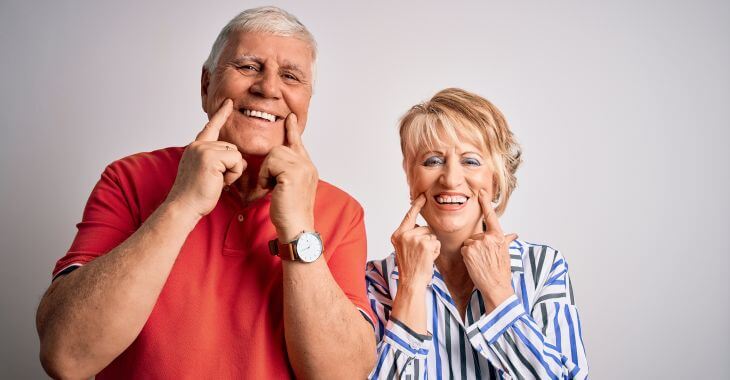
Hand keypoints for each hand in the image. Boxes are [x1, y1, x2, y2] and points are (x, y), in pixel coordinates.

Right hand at [165, 99, 245, 217]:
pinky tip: (220, 182)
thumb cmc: (196, 195)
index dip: (221, 114)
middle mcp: (198, 145)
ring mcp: (203, 150)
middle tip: (217, 180)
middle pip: (231, 147)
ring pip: (235, 154)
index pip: (211, 127)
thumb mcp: (209, 173)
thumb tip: (241, 160)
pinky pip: (236, 161)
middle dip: (231, 166)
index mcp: (196, 147)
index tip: (229, 102)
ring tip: (217, 181)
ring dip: (232, 171)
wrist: (184, 207)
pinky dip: (233, 174)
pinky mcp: (210, 157)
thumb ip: (221, 161)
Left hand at [254, 113, 317, 241]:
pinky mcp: (293, 173)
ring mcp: (303, 168)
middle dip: (269, 165)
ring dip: (266, 171)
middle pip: (280, 148)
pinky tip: (270, 189)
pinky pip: (271, 162)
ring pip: (274, 153)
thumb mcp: (289, 187)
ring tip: (271, 188)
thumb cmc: (290, 212)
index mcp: (308, 168)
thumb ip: (286, 172)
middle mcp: (308, 165)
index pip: (298, 143)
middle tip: (270, 185)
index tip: (289, 117)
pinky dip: (265, 176)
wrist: (296, 228)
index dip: (292, 130)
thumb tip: (274, 162)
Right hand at [390, 195, 440, 289]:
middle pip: (425, 227)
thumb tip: (421, 225)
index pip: (409, 216)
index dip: (417, 205)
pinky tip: (428, 259)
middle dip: (427, 239)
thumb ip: (409, 235)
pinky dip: (435, 251)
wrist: (411, 282)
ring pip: (432, 235)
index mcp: (397, 235)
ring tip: (423, 257)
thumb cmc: (410, 267)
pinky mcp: (425, 244)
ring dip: (432, 245)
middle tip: (420, 254)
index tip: (423, 195)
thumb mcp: (404, 248)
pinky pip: (436, 242)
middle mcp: (404, 235)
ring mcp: (414, 239)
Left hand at [461, 189, 517, 310]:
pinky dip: (467, 257)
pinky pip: (464, 250)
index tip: (481, 192)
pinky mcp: (469, 251)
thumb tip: (514, 235)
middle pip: (476, 235)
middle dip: (477, 245)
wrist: (496, 286)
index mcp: (499, 236)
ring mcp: (478, 244)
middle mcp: (489, 238)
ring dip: (471, 252)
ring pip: (469, 243)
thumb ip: (506, 240)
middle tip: (485, 259)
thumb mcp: (506, 253)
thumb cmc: (502, 271)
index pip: (491, 216)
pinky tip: (475, 264)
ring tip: (481, 262)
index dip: (485, 203)